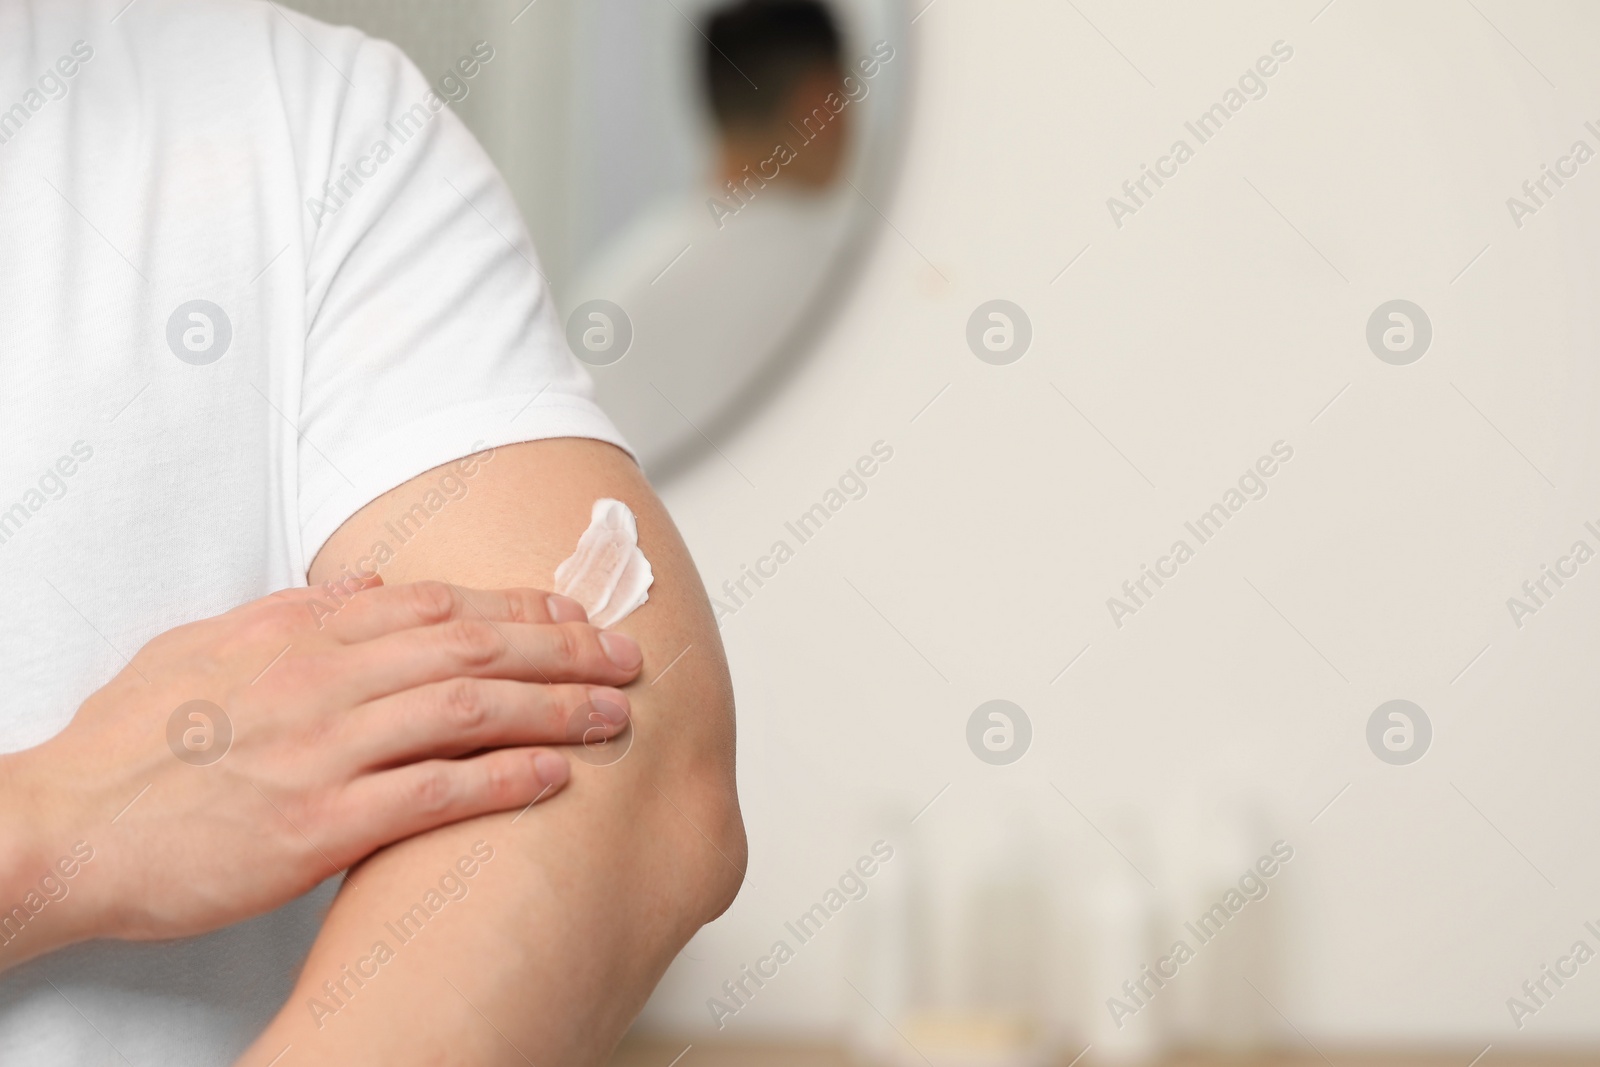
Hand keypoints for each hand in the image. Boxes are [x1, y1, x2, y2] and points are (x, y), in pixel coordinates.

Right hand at [0, 578, 642, 963]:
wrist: (63, 825)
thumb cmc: (127, 744)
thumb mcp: (206, 645)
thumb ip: (295, 610)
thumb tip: (370, 584)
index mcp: (300, 633)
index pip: (438, 607)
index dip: (518, 609)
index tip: (573, 616)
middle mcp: (323, 680)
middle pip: (472, 649)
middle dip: (562, 651)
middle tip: (628, 656)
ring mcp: (323, 750)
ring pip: (467, 711)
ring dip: (553, 710)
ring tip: (616, 714)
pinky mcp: (316, 824)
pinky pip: (430, 793)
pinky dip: (500, 781)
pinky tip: (553, 778)